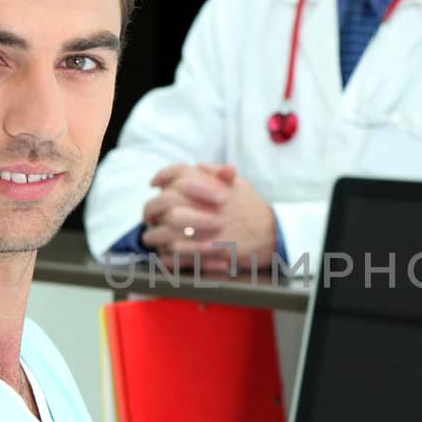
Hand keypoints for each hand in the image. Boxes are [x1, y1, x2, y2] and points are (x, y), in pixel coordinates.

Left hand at [140, 164, 276, 272]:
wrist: (273, 233)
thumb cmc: (254, 209)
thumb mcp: (240, 185)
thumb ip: (218, 174)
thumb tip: (198, 166)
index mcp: (213, 185)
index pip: (180, 172)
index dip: (163, 175)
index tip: (154, 183)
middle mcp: (208, 204)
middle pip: (167, 201)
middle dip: (152, 209)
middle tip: (148, 217)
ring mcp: (209, 228)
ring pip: (169, 230)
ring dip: (155, 236)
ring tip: (151, 239)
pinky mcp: (211, 250)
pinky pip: (181, 254)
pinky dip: (169, 256)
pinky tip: (164, 256)